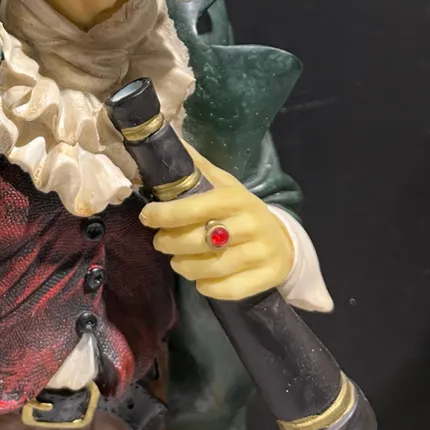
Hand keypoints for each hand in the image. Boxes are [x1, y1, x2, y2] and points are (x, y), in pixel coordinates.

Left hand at [139, 147, 294, 299]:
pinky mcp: (267, 277)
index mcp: (236, 198)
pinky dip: (207, 287)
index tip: (147, 217)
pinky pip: (228, 289)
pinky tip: (200, 279)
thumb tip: (167, 139)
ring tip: (176, 261)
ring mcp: (261, 252)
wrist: (283, 239)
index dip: (167, 213)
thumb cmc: (241, 209)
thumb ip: (196, 167)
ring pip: (211, 267)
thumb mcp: (224, 184)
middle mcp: (251, 224)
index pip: (196, 207)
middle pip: (200, 240)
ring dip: (184, 266)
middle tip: (160, 242)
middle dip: (170, 243)